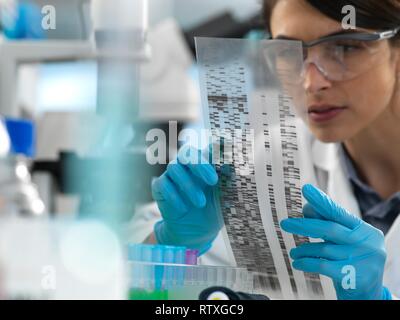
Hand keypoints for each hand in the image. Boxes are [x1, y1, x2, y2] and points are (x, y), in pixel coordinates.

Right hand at [152, 145, 221, 254]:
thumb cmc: (215, 207)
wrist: (198, 230)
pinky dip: (173, 196)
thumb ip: (230, 178)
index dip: (216, 144)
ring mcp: (172, 174)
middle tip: (213, 181)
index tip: (227, 145)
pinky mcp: (160, 187)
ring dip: (189, 186)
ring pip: (174, 168)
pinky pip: (162, 184)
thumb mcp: (227, 195)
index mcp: (207, 161)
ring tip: (201, 203)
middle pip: (188, 152)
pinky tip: (184, 209)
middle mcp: (188, 163)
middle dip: (200, 165)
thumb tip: (235, 162)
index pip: (210, 146)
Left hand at [281, 184, 391, 299]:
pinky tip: (298, 263)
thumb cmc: (353, 261)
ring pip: (323, 249)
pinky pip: (322, 265)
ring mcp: (361, 259)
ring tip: (294, 252)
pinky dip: (306, 263)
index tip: (306, 190)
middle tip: (285, 224)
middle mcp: (365, 242)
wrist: (369, 292)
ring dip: (303, 250)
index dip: (321, 201)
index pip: (338, 212)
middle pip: (329, 228)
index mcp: (363, 229)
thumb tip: (307, 208)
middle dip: (304, 225)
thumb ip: (329, 224)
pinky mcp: (354, 276)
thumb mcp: (344, 240)